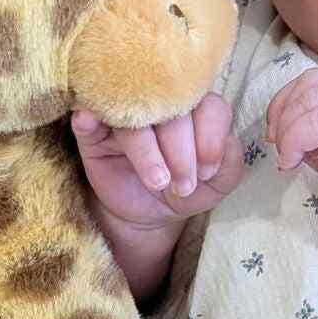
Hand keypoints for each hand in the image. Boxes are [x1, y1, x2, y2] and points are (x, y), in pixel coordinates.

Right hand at [70, 94, 245, 231]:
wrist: (148, 215)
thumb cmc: (184, 190)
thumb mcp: (216, 185)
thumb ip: (231, 164)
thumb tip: (228, 142)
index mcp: (195, 109)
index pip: (209, 105)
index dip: (210, 139)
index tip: (207, 173)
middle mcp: (161, 103)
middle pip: (172, 108)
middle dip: (181, 152)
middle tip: (183, 186)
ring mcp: (126, 114)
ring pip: (133, 115)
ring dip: (147, 151)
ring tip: (158, 182)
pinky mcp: (94, 131)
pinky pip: (86, 116)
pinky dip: (87, 117)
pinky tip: (89, 121)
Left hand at [266, 66, 317, 223]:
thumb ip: (313, 134)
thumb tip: (281, 133)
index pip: (312, 79)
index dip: (284, 101)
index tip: (277, 133)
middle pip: (307, 85)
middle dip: (281, 116)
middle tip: (278, 147)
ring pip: (308, 102)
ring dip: (286, 132)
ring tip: (288, 158)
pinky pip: (316, 122)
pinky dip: (294, 141)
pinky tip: (293, 162)